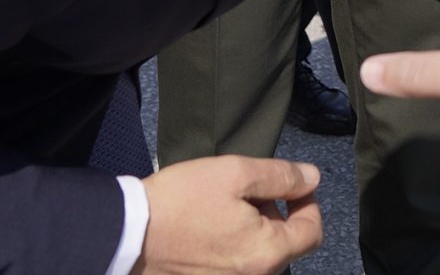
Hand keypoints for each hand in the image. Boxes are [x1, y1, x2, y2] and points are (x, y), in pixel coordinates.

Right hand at [135, 156, 321, 274]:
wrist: (127, 235)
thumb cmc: (181, 201)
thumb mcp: (236, 173)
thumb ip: (281, 176)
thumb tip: (312, 178)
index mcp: (266, 253)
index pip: (312, 232)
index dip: (307, 203)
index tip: (289, 186)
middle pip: (285, 245)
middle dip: (275, 215)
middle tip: (247, 192)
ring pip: (258, 255)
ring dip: (252, 230)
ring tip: (224, 207)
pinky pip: (234, 266)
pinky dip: (232, 246)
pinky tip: (209, 227)